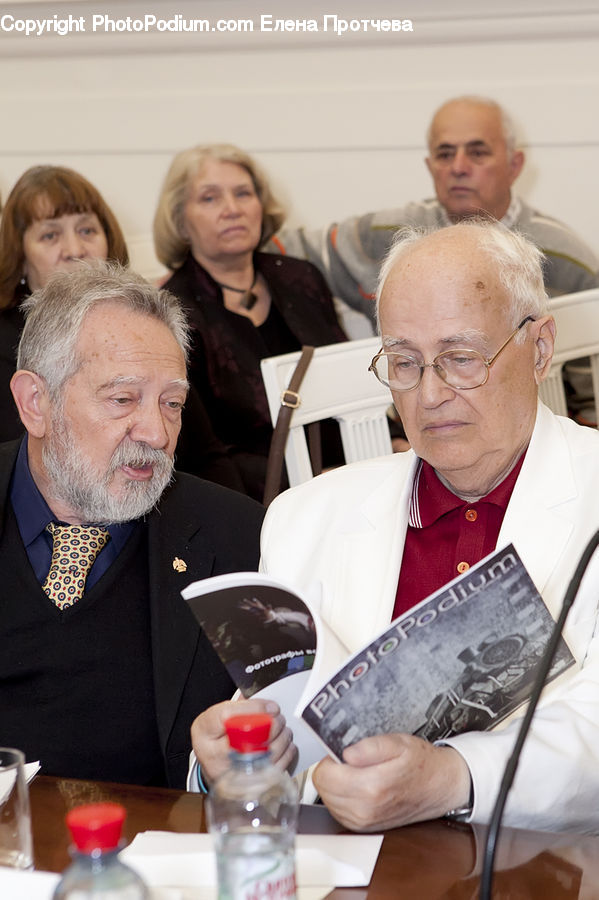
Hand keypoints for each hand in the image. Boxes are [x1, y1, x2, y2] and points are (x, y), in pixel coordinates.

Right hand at [191, 698, 295, 783]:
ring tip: (284, 730)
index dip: (253, 709)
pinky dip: (285, 754)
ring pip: (264, 754)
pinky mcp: (247, 785)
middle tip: (280, 718)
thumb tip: (264, 699)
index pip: (226, 716)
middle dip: (271, 725)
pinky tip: (286, 745)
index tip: (271, 706)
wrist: (214, 767)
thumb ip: (238, 706)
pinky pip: (273, 769)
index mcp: (204, 731)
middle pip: (248, 737)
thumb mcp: (217, 716)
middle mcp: (213, 754)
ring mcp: (230, 773)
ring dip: (281, 738)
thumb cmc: (217, 737)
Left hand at [313, 733, 470, 831]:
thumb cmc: (421, 764)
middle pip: (323, 789)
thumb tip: (345, 753)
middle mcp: (365, 810)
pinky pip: (338, 811)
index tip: (342, 753)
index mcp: (371, 787)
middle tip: (352, 762)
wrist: (441, 786)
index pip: (323, 776)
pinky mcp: (365, 827)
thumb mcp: (398, 743)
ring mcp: (364, 822)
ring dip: (336, 785)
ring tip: (358, 773)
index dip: (329, 759)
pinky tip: (358, 786)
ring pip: (328, 801)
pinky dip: (341, 797)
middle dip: (332, 772)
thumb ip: (369, 746)